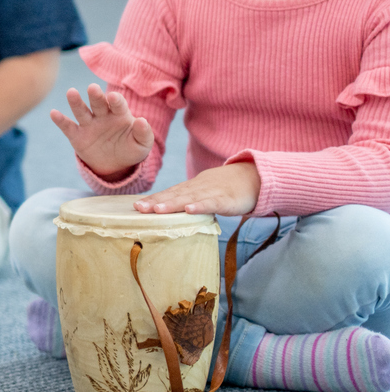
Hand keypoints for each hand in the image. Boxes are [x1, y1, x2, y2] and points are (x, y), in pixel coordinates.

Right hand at [50, 83, 155, 178]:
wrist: (115, 165)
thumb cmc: (131, 149)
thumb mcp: (142, 145)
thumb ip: (144, 133)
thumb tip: (142, 120)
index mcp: (119, 115)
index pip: (117, 104)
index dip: (115, 100)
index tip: (113, 97)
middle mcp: (102, 116)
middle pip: (98, 103)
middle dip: (95, 96)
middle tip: (92, 88)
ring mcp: (88, 125)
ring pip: (81, 111)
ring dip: (76, 102)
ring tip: (71, 92)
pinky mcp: (77, 136)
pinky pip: (68, 127)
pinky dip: (60, 120)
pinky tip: (54, 113)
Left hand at [134, 162, 260, 216]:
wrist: (255, 177)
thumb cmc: (227, 188)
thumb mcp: (205, 193)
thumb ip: (189, 201)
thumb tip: (171, 215)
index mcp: (192, 188)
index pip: (169, 193)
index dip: (153, 199)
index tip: (135, 206)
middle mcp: (198, 188)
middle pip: (174, 195)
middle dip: (155, 202)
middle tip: (138, 208)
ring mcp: (212, 192)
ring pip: (190, 198)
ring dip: (173, 204)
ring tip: (156, 210)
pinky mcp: (227, 199)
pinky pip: (212, 203)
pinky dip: (201, 206)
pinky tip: (189, 210)